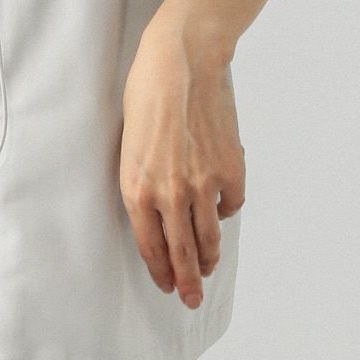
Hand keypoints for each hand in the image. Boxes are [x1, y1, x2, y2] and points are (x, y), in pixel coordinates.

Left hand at [118, 2, 246, 309]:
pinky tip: (220, 210)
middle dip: (187, 281)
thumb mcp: (129, 141)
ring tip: (209, 269)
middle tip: (190, 299)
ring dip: (209, 258)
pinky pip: (230, 204)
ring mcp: (202, 183)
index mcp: (137, 185)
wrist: (184, 60)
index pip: (150, 244)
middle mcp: (169, 191)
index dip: (160, 269)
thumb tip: (159, 209)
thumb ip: (142, 180)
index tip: (166, 284)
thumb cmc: (147, 92)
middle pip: (181, 252)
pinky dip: (226, 211)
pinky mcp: (229, 169)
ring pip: (209, 237)